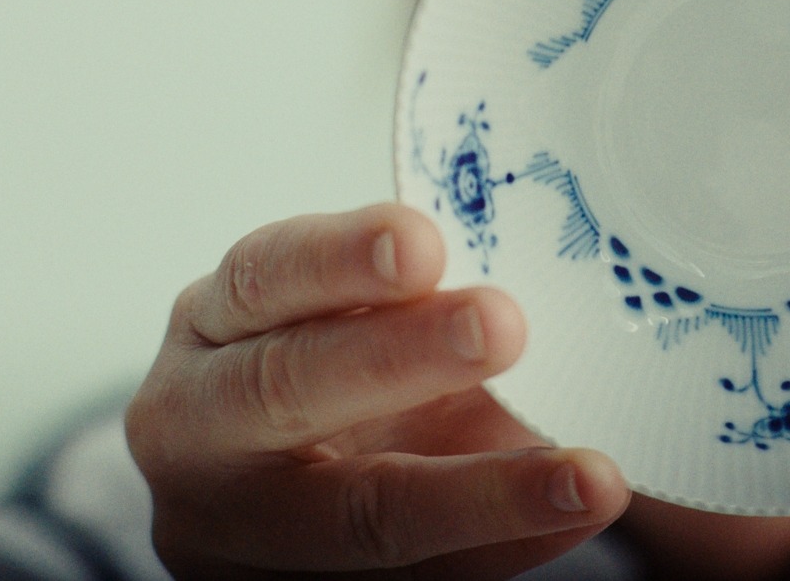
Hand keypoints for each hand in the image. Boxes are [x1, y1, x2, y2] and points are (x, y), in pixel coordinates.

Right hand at [125, 204, 630, 578]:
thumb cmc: (335, 374)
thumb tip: (558, 282)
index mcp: (216, 327)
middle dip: (401, 358)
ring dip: (484, 494)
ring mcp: (238, 533)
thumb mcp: (349, 317)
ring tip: (587, 473)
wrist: (274, 490)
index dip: (338, 260)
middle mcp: (202, 429)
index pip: (263, 279)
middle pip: (286, 391)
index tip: (422, 244)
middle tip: (503, 326)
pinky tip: (575, 512)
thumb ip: (421, 300)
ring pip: (357, 518)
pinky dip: (506, 544)